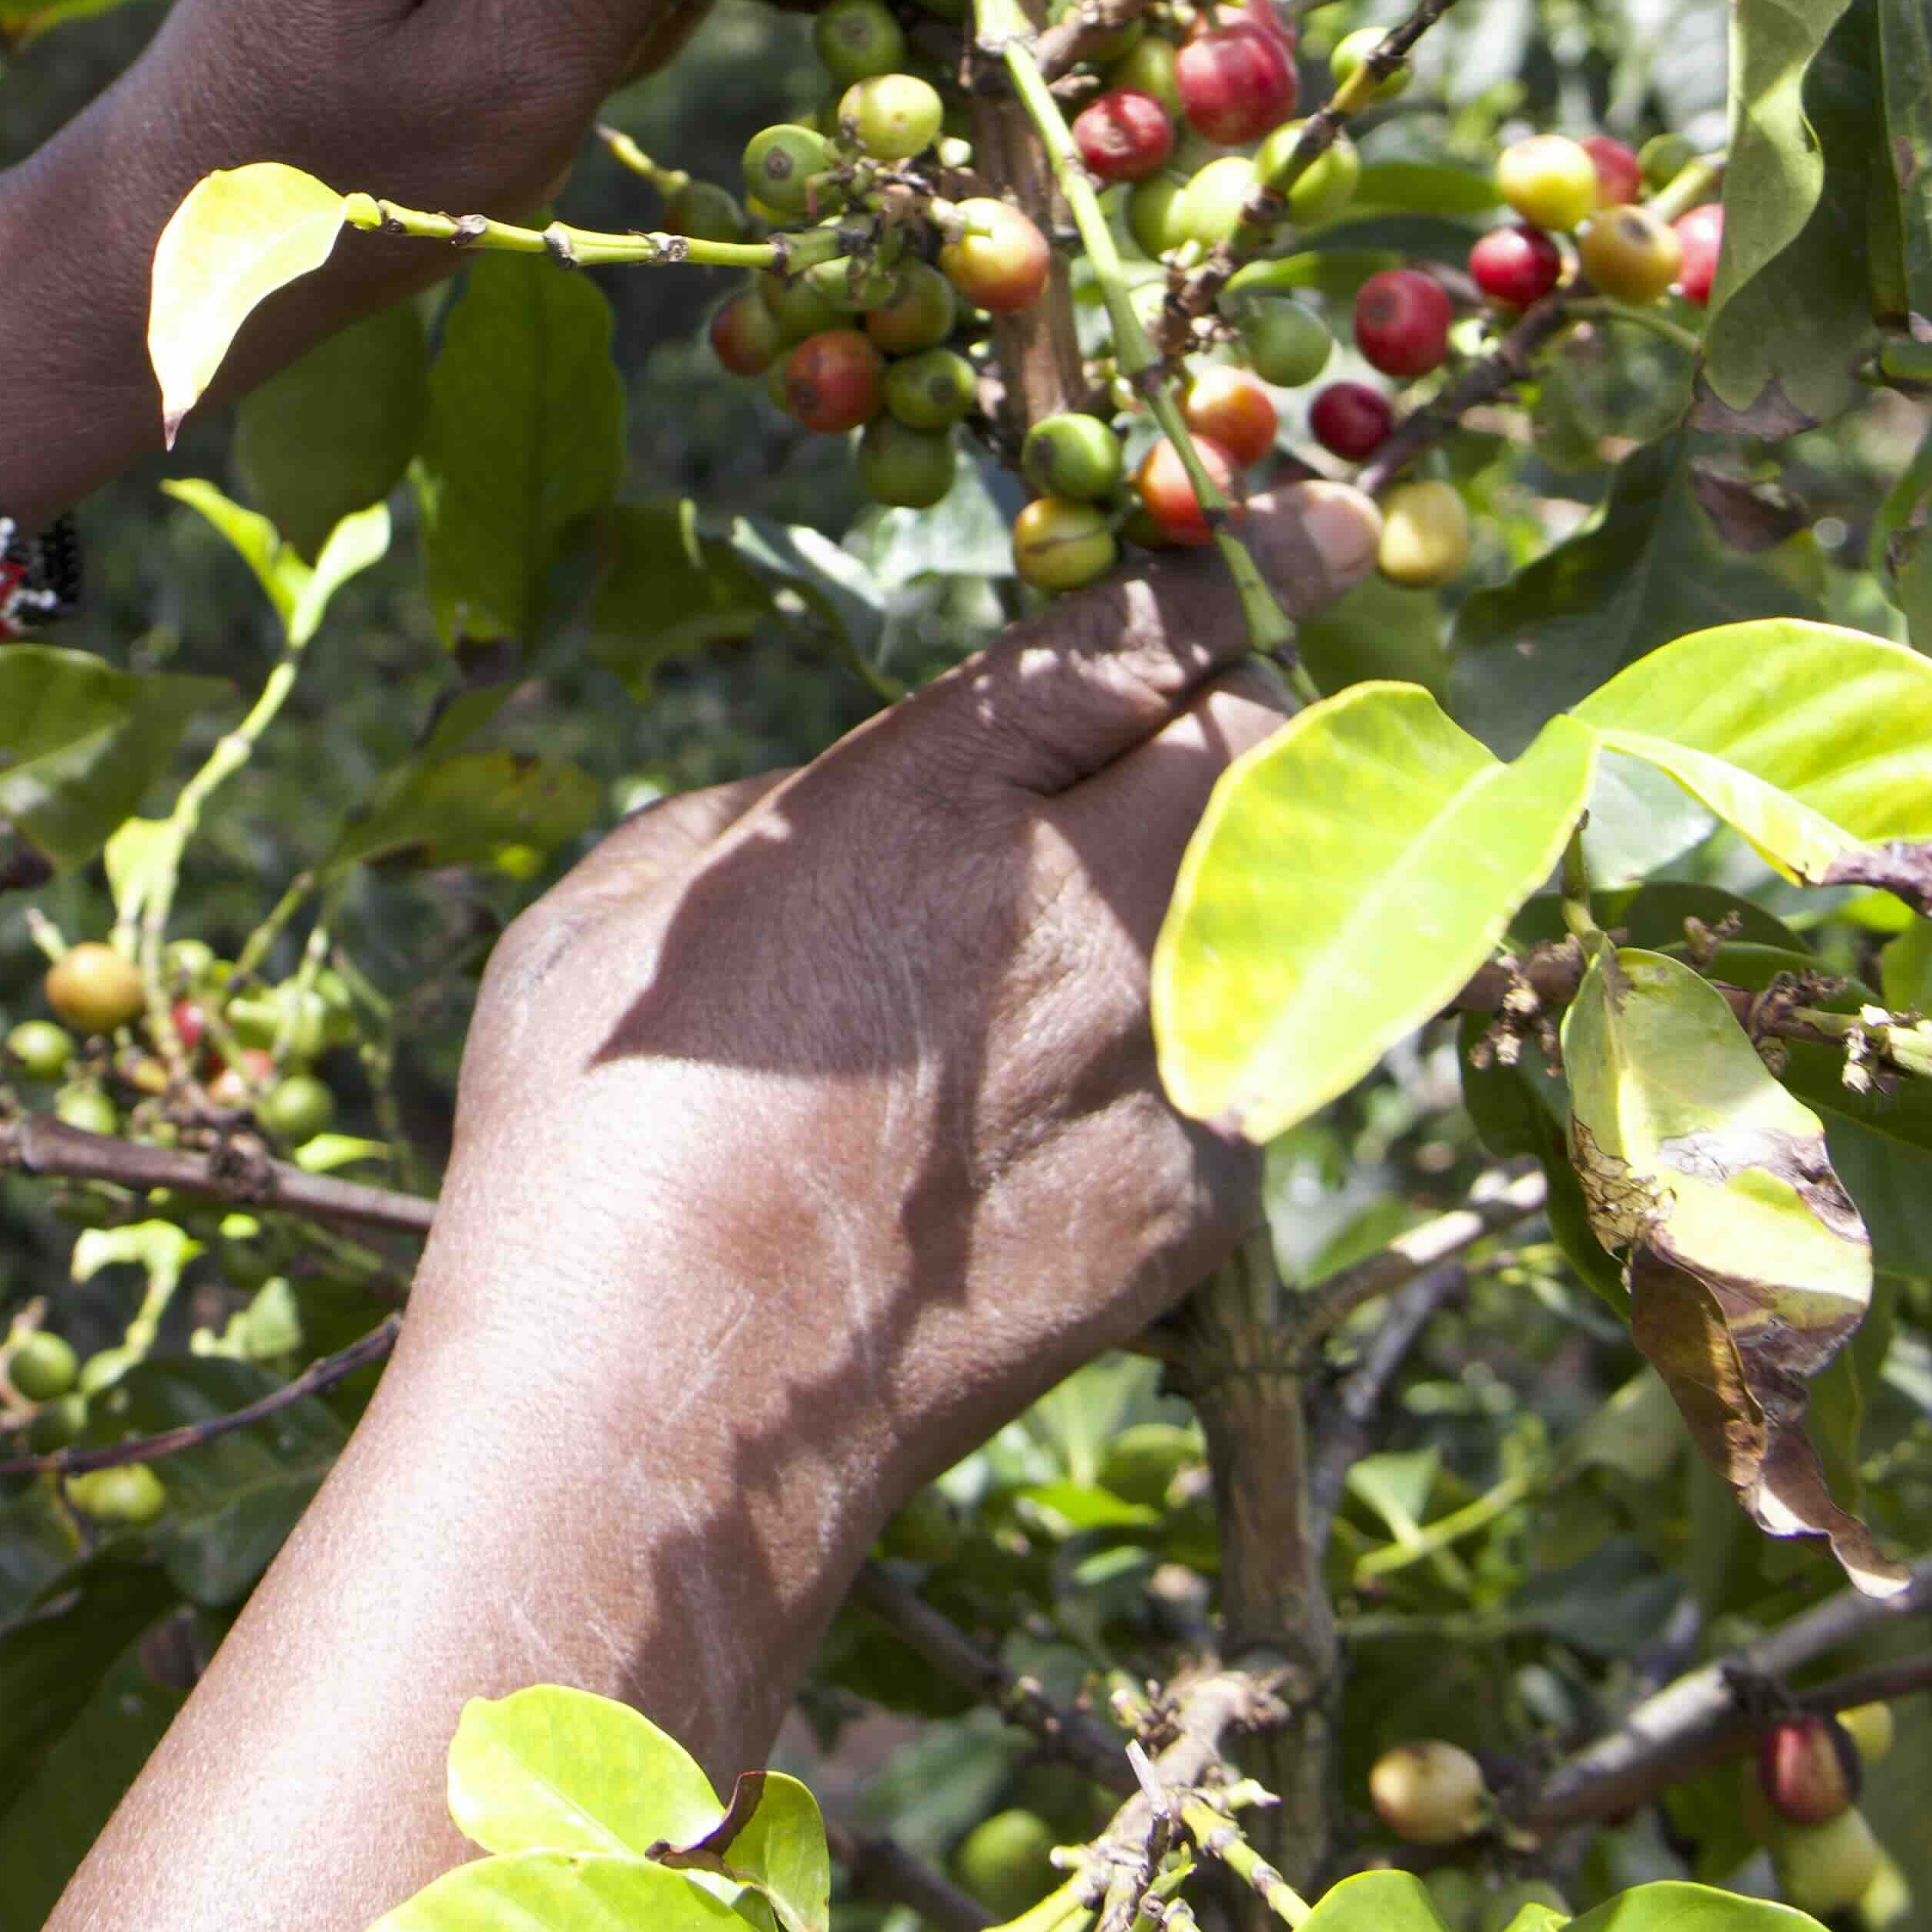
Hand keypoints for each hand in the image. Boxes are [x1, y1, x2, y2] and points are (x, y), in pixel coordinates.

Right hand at [418, 485, 1380, 1530]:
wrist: (660, 1409)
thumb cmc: (594, 1126)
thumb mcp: (654, 886)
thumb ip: (812, 803)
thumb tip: (902, 799)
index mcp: (934, 798)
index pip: (1151, 631)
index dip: (1255, 558)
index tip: (1337, 522)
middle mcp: (1084, 911)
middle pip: (1266, 743)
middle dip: (1254, 708)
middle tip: (1212, 715)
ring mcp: (1163, 1062)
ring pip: (1293, 895)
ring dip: (1250, 868)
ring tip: (1157, 897)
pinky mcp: (1202, 1200)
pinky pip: (1256, 1060)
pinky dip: (1209, 1037)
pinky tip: (1091, 1086)